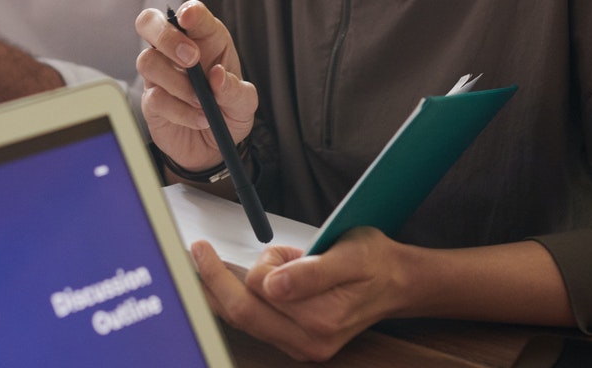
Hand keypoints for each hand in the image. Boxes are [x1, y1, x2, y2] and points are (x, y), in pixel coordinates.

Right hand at [135, 0, 255, 172]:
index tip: (188, 17)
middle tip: (192, 59)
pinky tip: (199, 118)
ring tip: (202, 102)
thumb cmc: (228, 112)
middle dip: (166, 37)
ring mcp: (159, 74)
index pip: (191, 13)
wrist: (213, 147)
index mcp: (203, 38)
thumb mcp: (245, 103)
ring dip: (178, 83)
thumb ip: (236, 90)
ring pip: (147, 61)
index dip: (188, 11)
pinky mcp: (151, 100)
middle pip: (149, 22)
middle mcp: (175, 50)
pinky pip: (155, 98)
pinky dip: (181, 111)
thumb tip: (217, 76)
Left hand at [189, 228, 411, 362]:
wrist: (395, 283)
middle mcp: (309, 340)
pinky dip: (238, 300)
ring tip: (218, 262)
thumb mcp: (349, 254)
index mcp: (321, 318)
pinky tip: (236, 282)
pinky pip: (253, 323)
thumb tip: (274, 284)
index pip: (258, 291)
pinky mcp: (295, 342)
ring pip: (244, 320)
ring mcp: (301, 345)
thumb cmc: (372, 262)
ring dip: (225, 291)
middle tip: (195, 252)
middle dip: (213, 281)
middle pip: (242, 313)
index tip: (210, 246)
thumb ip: (311, 271)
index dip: (244, 264)